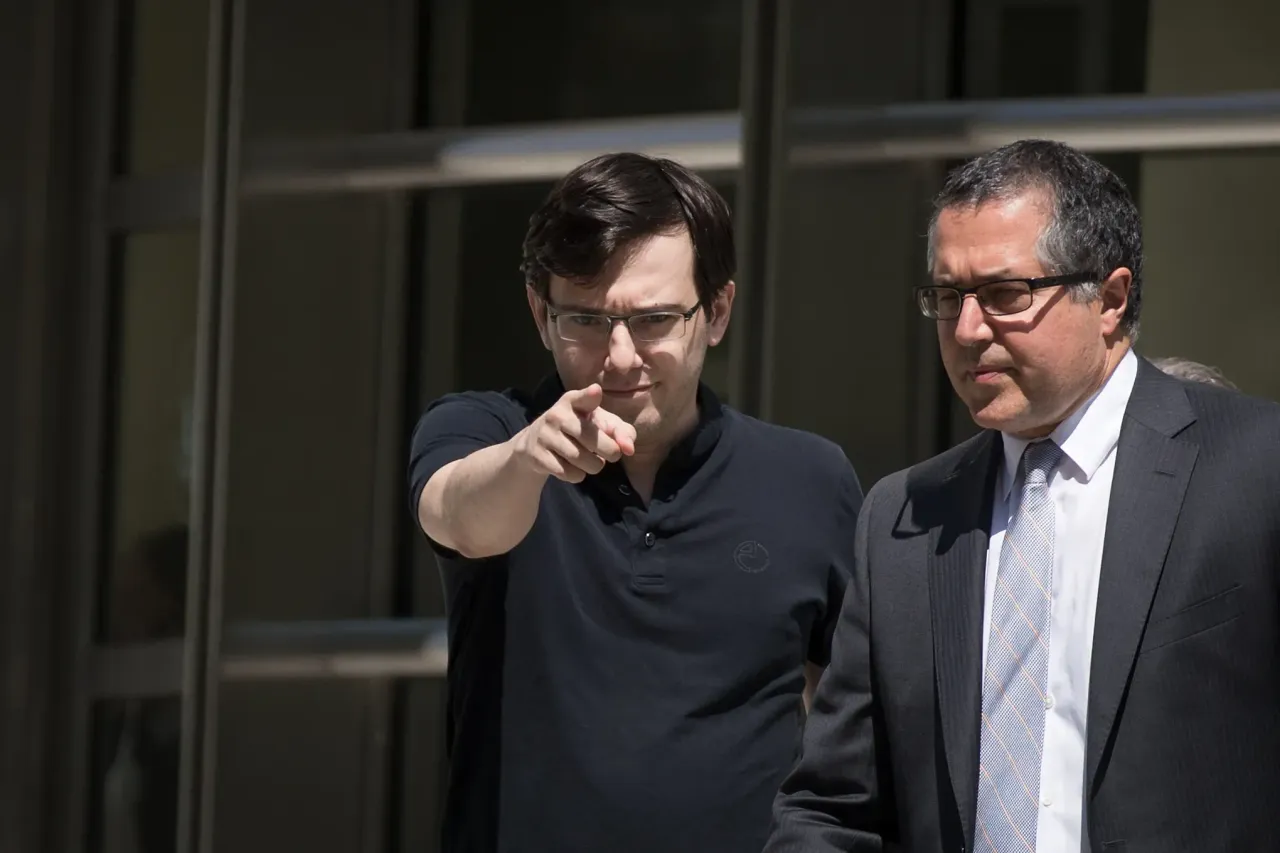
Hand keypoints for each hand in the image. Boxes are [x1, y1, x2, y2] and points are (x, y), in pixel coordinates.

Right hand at [509, 384, 636, 482]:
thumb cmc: (579, 429)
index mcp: (574, 401)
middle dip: (609, 452)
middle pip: (593, 440)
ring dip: (594, 466)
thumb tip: (629, 449)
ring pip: (582, 460)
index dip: (590, 396)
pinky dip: (577, 475)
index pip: (583, 398)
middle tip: (609, 454)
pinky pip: (569, 473)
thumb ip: (622, 432)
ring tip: (589, 460)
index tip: (595, 392)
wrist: (536, 443)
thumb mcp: (600, 424)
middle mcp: (557, 415)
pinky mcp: (537, 455)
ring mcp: (545, 435)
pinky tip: (572, 467)